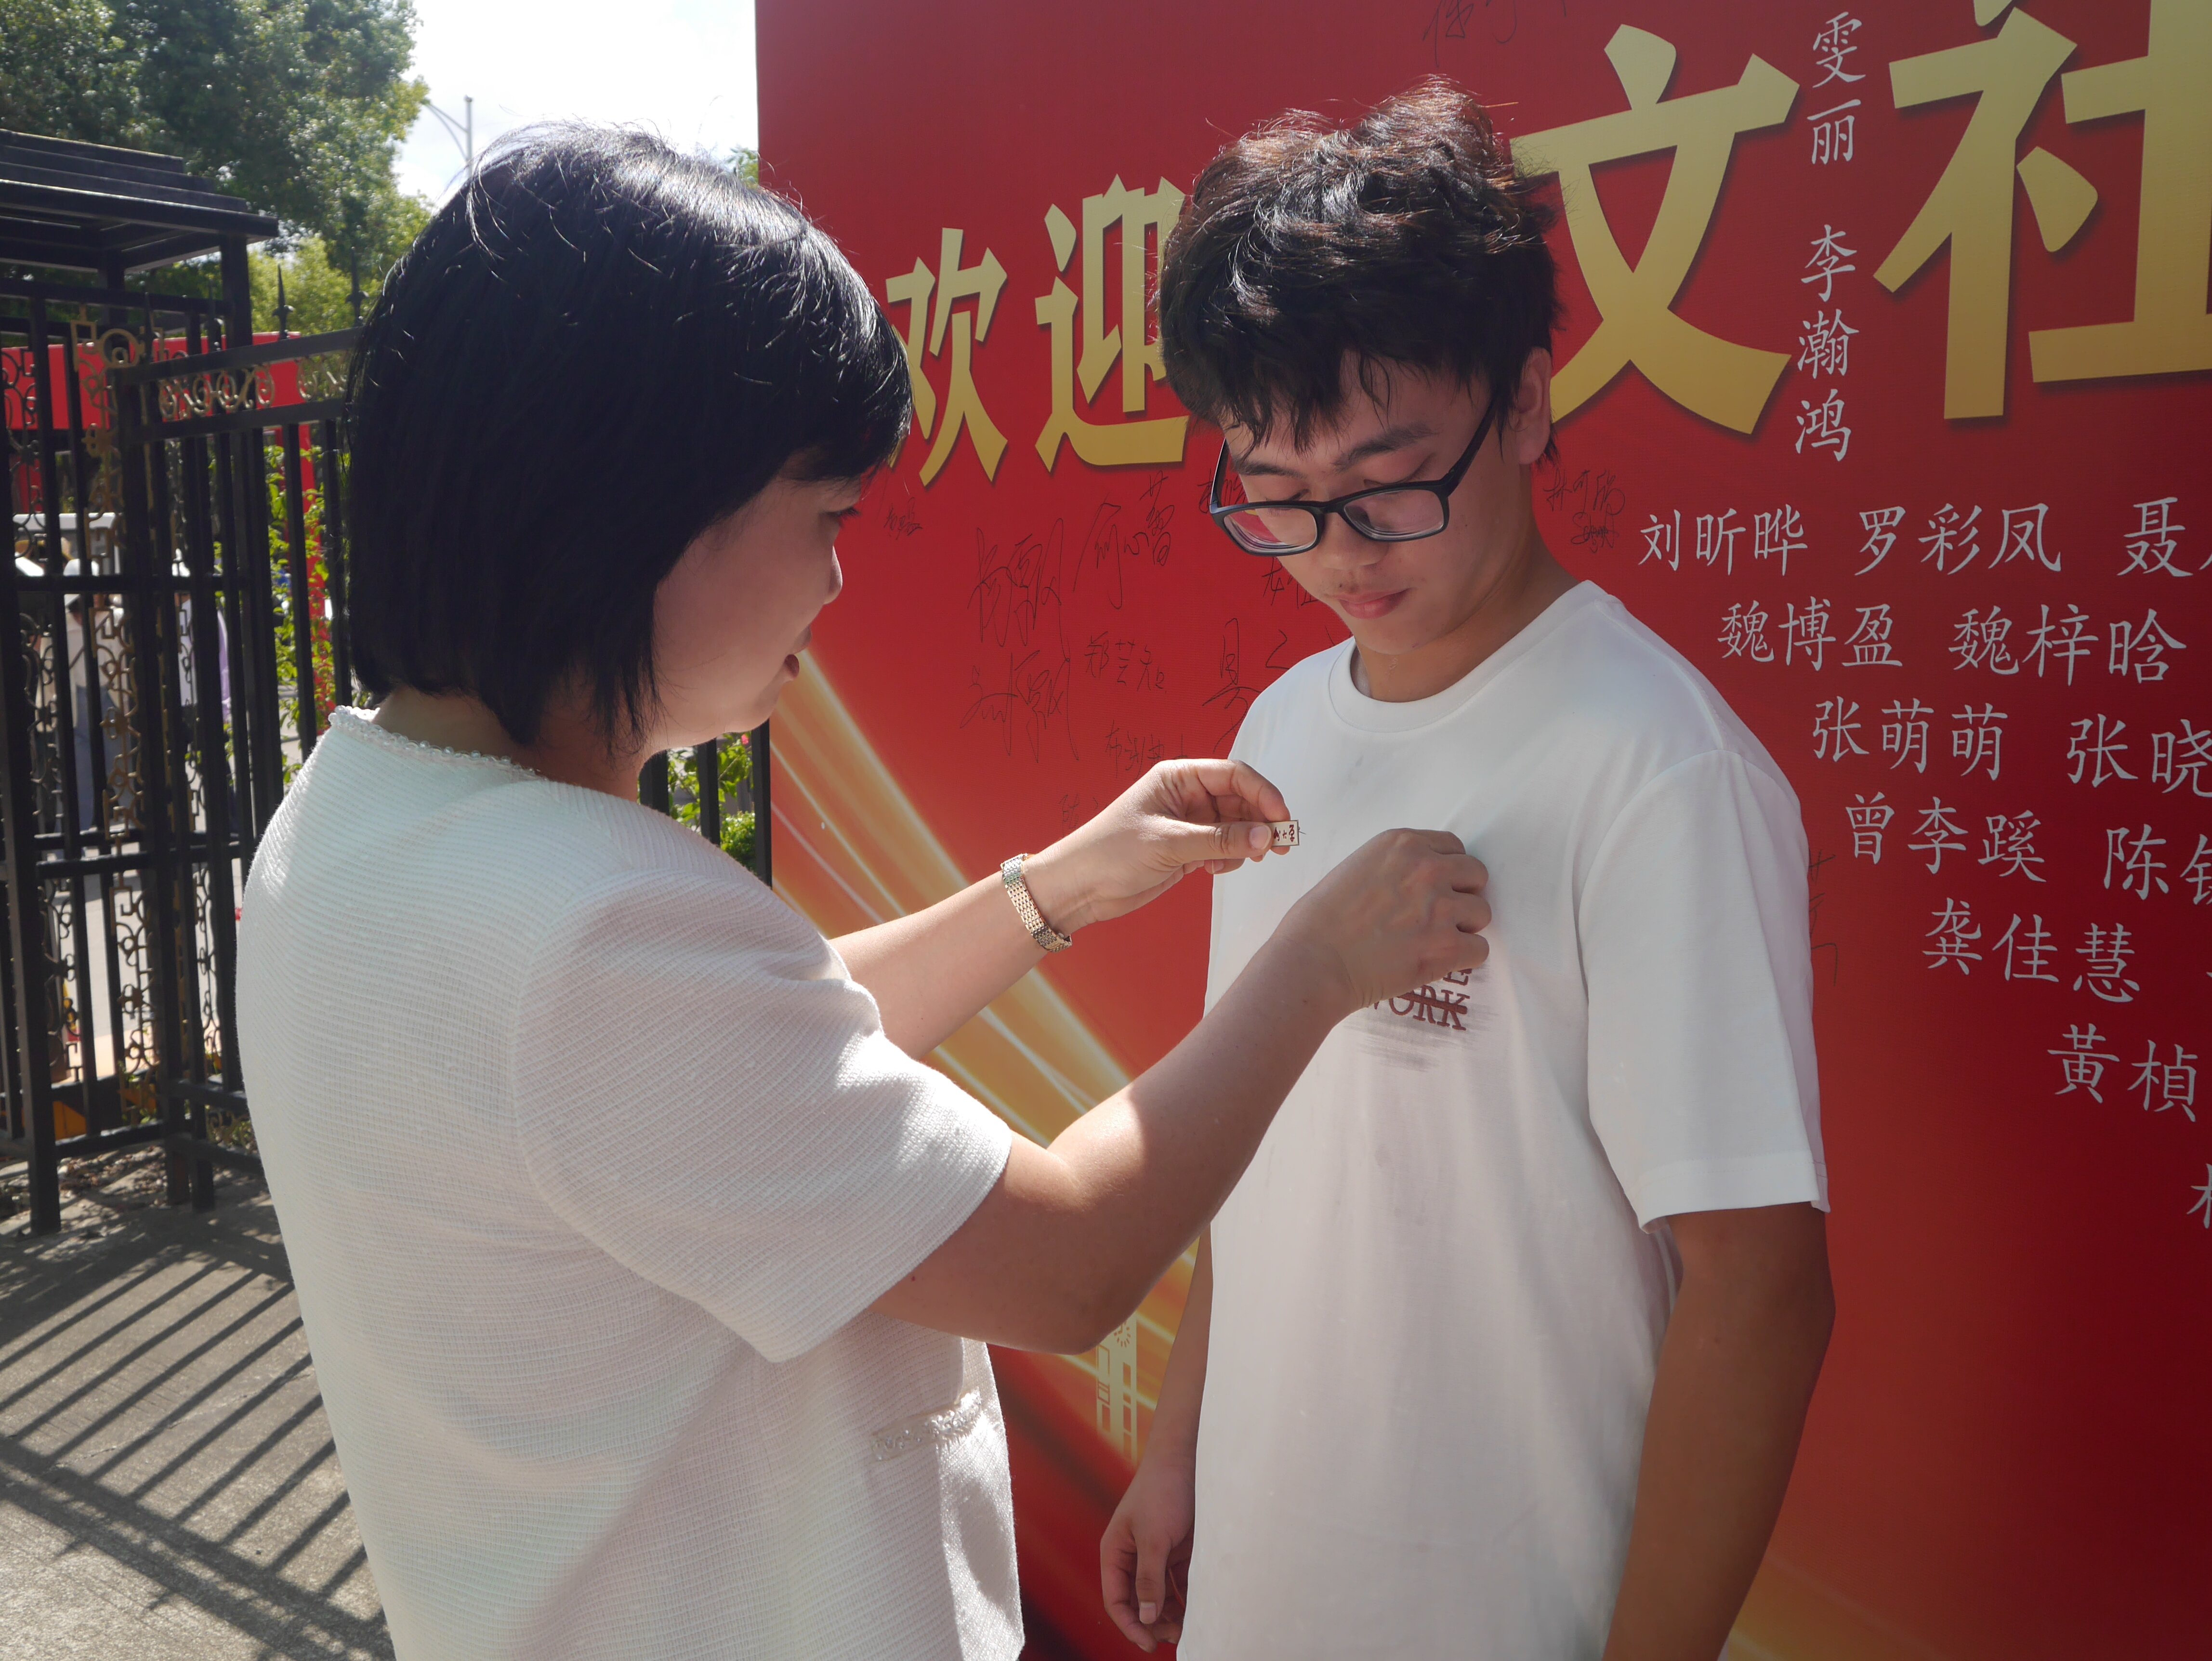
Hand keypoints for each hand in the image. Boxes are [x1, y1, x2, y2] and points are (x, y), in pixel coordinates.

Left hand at [1023, 759, 1291, 934]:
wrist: (1079, 887)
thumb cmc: (1112, 853)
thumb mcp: (1169, 843)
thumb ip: (1220, 839)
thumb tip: (1265, 837)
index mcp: (1178, 778)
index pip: (1234, 775)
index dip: (1263, 794)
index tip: (1281, 819)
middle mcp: (1187, 796)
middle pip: (1241, 800)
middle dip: (1261, 822)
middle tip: (1279, 847)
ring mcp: (1189, 824)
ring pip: (1236, 827)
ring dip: (1246, 843)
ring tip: (1241, 860)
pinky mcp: (1187, 850)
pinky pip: (1223, 848)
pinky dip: (1229, 858)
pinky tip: (1214, 869)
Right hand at [1100, 1442, 1196, 1651]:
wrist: (1187, 1459)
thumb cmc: (1162, 1492)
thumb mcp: (1154, 1538)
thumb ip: (1149, 1579)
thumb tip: (1146, 1617)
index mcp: (1116, 1552)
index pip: (1116, 1599)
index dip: (1130, 1624)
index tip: (1148, 1644)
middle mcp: (1133, 1556)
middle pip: (1138, 1601)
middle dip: (1152, 1622)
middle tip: (1175, 1636)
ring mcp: (1155, 1554)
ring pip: (1159, 1595)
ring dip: (1170, 1614)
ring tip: (1188, 1628)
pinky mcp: (1177, 1550)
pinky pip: (1178, 1583)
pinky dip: (1185, 1598)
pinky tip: (1197, 1610)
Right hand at [1272, 828, 1489, 1015]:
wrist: (1312, 963)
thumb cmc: (1318, 923)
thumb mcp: (1355, 868)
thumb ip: (1394, 868)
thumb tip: (1414, 884)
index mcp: (1402, 844)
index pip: (1454, 847)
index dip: (1448, 871)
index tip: (1436, 888)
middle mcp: (1427, 868)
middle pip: (1476, 875)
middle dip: (1462, 895)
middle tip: (1438, 916)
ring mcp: (1440, 907)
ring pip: (1482, 913)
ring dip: (1464, 928)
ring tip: (1433, 941)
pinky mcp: (1446, 946)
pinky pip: (1480, 949)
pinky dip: (1463, 958)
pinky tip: (1438, 962)